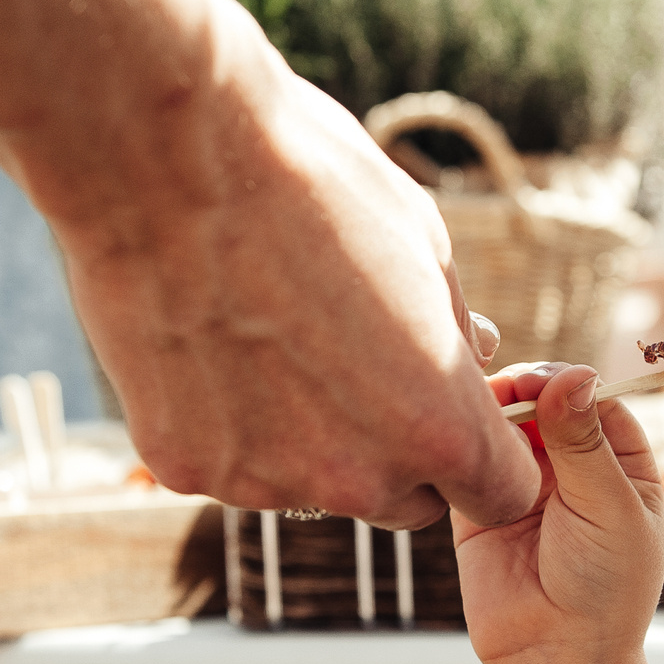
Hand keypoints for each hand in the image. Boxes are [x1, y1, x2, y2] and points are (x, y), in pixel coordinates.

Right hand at [51, 47, 535, 531]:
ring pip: (313, 485)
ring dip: (310, 436)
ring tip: (270, 334)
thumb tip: (470, 354)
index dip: (489, 456)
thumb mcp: (422, 242)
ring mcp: (264, 482)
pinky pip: (232, 462)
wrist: (163, 160)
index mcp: (438, 425)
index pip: (500, 494)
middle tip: (361, 367)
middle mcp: (355, 476)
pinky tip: (211, 342)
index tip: (463, 415)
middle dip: (403, 454)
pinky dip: (231, 423)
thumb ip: (451, 327)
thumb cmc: (308, 182)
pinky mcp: (185, 469)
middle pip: (407, 503)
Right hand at [454, 363, 663, 663]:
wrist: (556, 658)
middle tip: (505, 391)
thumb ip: (585, 443)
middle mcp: (570, 464)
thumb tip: (573, 375)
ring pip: (501, 423)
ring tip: (477, 409)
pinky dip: (457, 439)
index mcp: (618, 460)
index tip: (544, 383)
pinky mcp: (477, 503)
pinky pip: (465, 457)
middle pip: (542, 401)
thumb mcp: (608, 508)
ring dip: (488, 408)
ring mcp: (522, 481)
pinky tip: (452, 433)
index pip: (592, 397)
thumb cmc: (606, 589)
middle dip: (523, 389)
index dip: (567, 384)